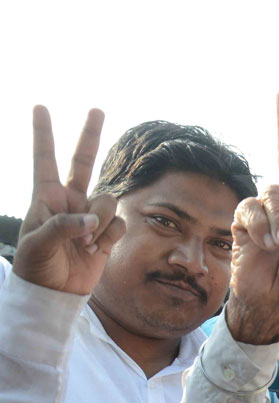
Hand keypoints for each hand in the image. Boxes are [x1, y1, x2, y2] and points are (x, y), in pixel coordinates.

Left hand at [14, 107, 124, 294]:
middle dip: (89, 135)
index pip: (44, 160)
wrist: (54, 294)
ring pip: (107, 201)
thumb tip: (90, 220)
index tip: (40, 107)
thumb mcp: (38, 245)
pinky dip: (110, 236)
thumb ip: (62, 227)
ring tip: (84, 243)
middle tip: (97, 108)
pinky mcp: (105, 235)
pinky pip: (118, 224)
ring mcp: (89, 217)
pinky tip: (96, 249)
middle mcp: (70, 202)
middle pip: (83, 162)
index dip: (42, 134)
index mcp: (46, 198)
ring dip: (100, 222)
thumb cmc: (36, 267)